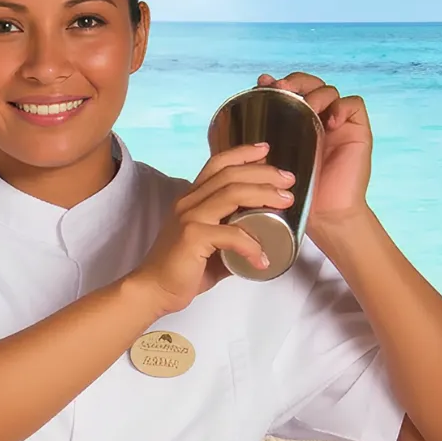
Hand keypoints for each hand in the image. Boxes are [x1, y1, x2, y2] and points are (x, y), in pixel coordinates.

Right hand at [125, 142, 296, 315]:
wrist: (153, 290)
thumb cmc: (181, 270)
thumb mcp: (210, 246)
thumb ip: (231, 238)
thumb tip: (260, 241)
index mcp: (192, 199)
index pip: (217, 164)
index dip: (242, 153)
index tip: (265, 150)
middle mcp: (189, 202)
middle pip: (230, 174)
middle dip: (264, 173)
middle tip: (288, 181)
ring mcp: (190, 217)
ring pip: (232, 194)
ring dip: (264, 194)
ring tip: (286, 202)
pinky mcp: (193, 236)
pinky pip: (232, 234)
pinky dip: (252, 245)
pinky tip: (263, 259)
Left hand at [256, 72, 372, 226]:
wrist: (325, 219)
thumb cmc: (294, 198)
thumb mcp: (266, 168)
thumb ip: (251, 150)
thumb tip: (218, 133)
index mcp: (296, 125)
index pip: (289, 92)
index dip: (276, 83)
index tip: (261, 84)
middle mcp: (317, 120)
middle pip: (309, 84)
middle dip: (294, 82)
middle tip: (281, 90)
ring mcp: (338, 124)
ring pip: (329, 90)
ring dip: (316, 92)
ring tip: (307, 107)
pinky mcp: (357, 131)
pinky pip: (354, 104)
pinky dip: (342, 106)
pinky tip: (330, 121)